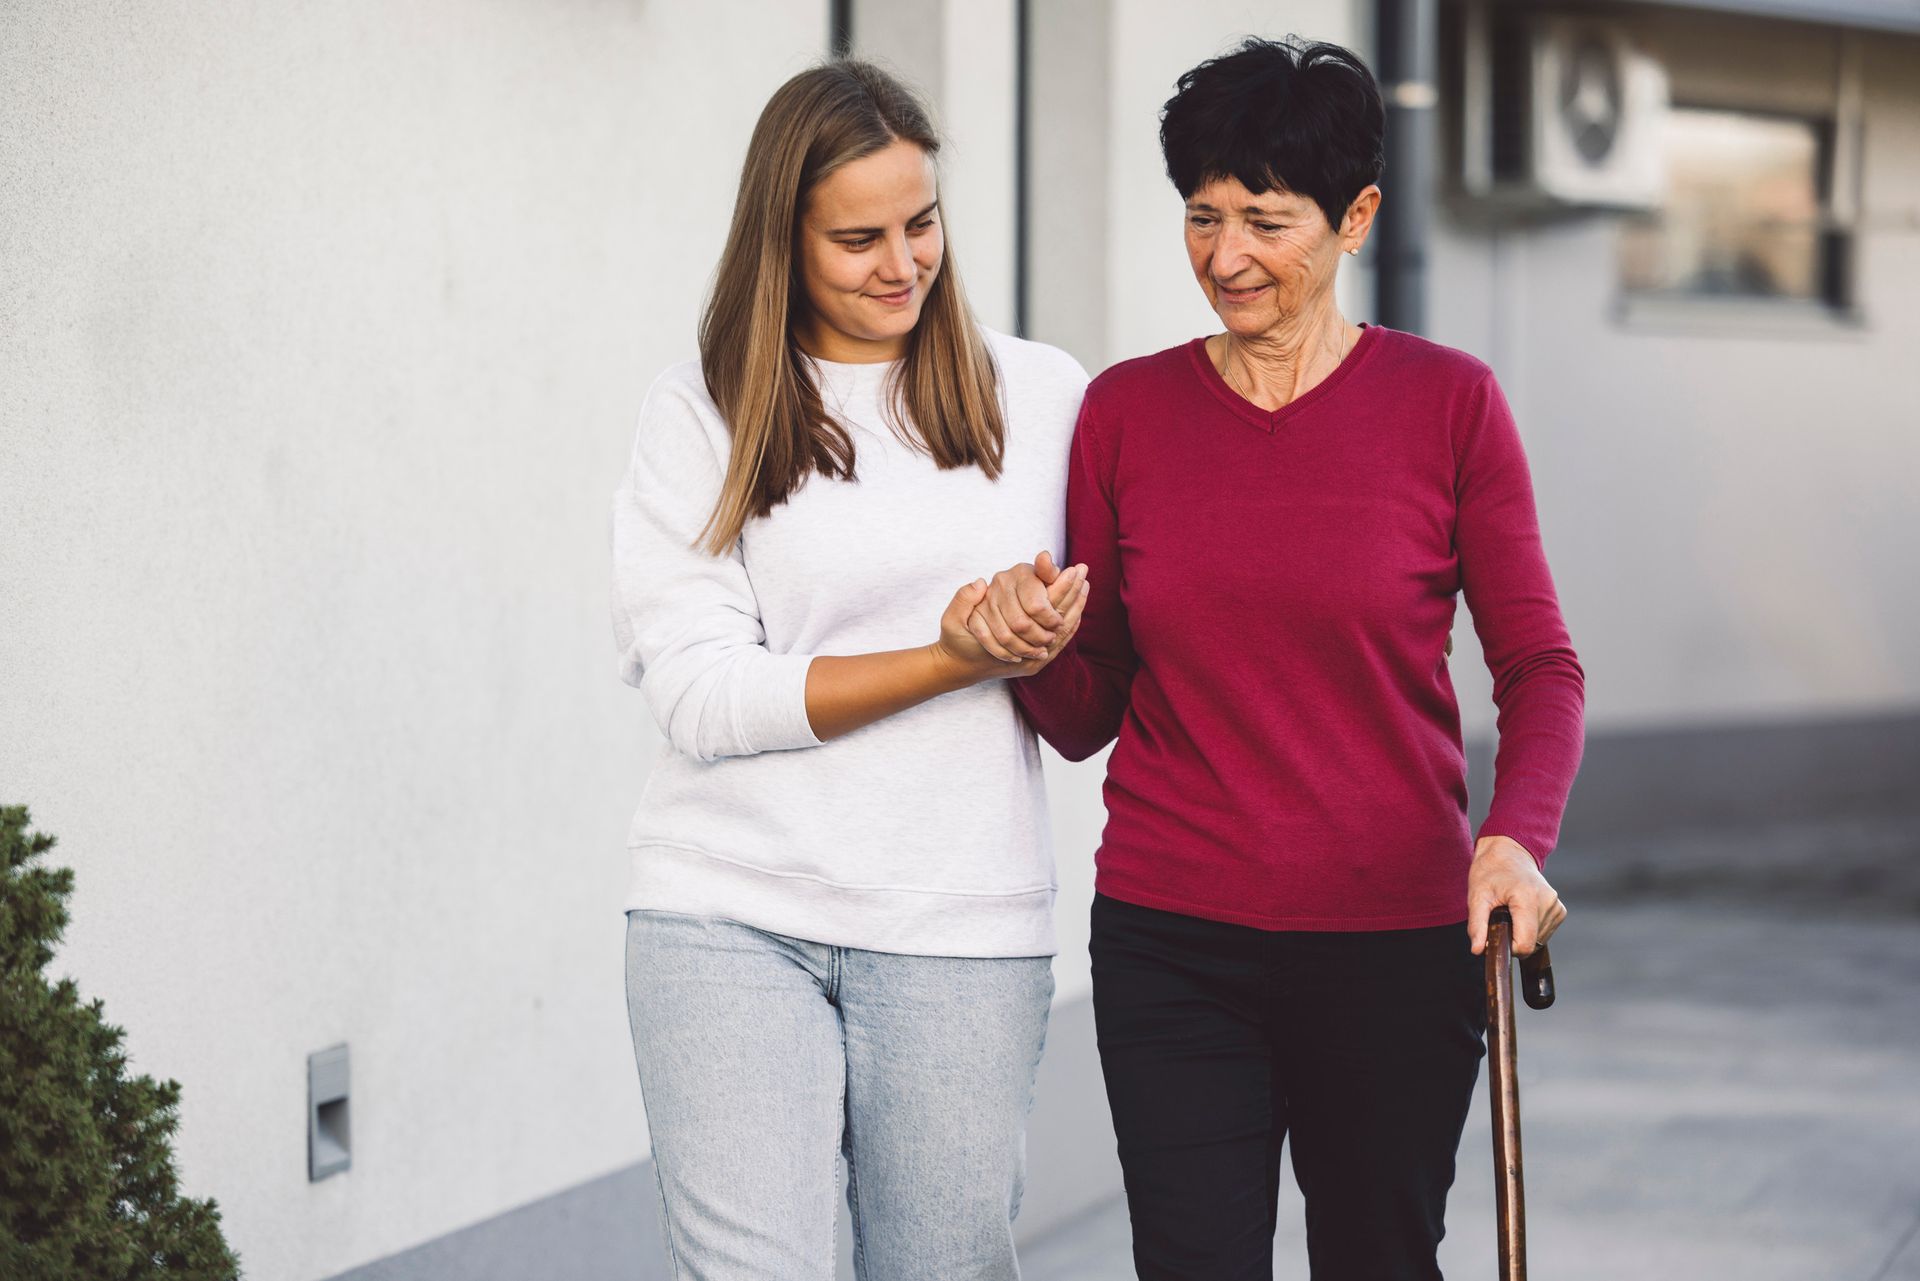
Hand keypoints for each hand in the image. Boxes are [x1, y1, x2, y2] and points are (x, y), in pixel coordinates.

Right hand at [932, 566, 1086, 683]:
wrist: (960, 669)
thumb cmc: (956, 640)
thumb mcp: (951, 620)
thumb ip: (964, 600)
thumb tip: (980, 584)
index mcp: (1006, 633)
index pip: (1040, 607)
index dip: (1058, 588)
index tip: (1074, 570)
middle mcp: (1023, 652)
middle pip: (1057, 619)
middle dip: (1072, 597)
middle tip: (1085, 575)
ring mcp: (1031, 661)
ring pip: (1062, 633)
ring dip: (1074, 610)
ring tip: (1085, 588)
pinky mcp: (1034, 665)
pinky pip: (1060, 644)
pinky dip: (1070, 626)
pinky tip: (1077, 610)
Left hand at [1466, 835, 1566, 957]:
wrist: (1509, 852)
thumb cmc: (1490, 871)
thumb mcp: (1476, 896)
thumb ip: (1477, 925)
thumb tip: (1477, 950)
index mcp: (1528, 898)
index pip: (1526, 944)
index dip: (1508, 948)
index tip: (1496, 935)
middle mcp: (1548, 903)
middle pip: (1532, 943)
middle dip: (1513, 937)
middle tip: (1500, 917)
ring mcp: (1556, 906)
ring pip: (1539, 940)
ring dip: (1522, 933)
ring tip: (1510, 911)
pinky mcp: (1560, 910)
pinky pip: (1544, 932)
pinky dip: (1531, 928)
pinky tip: (1521, 912)